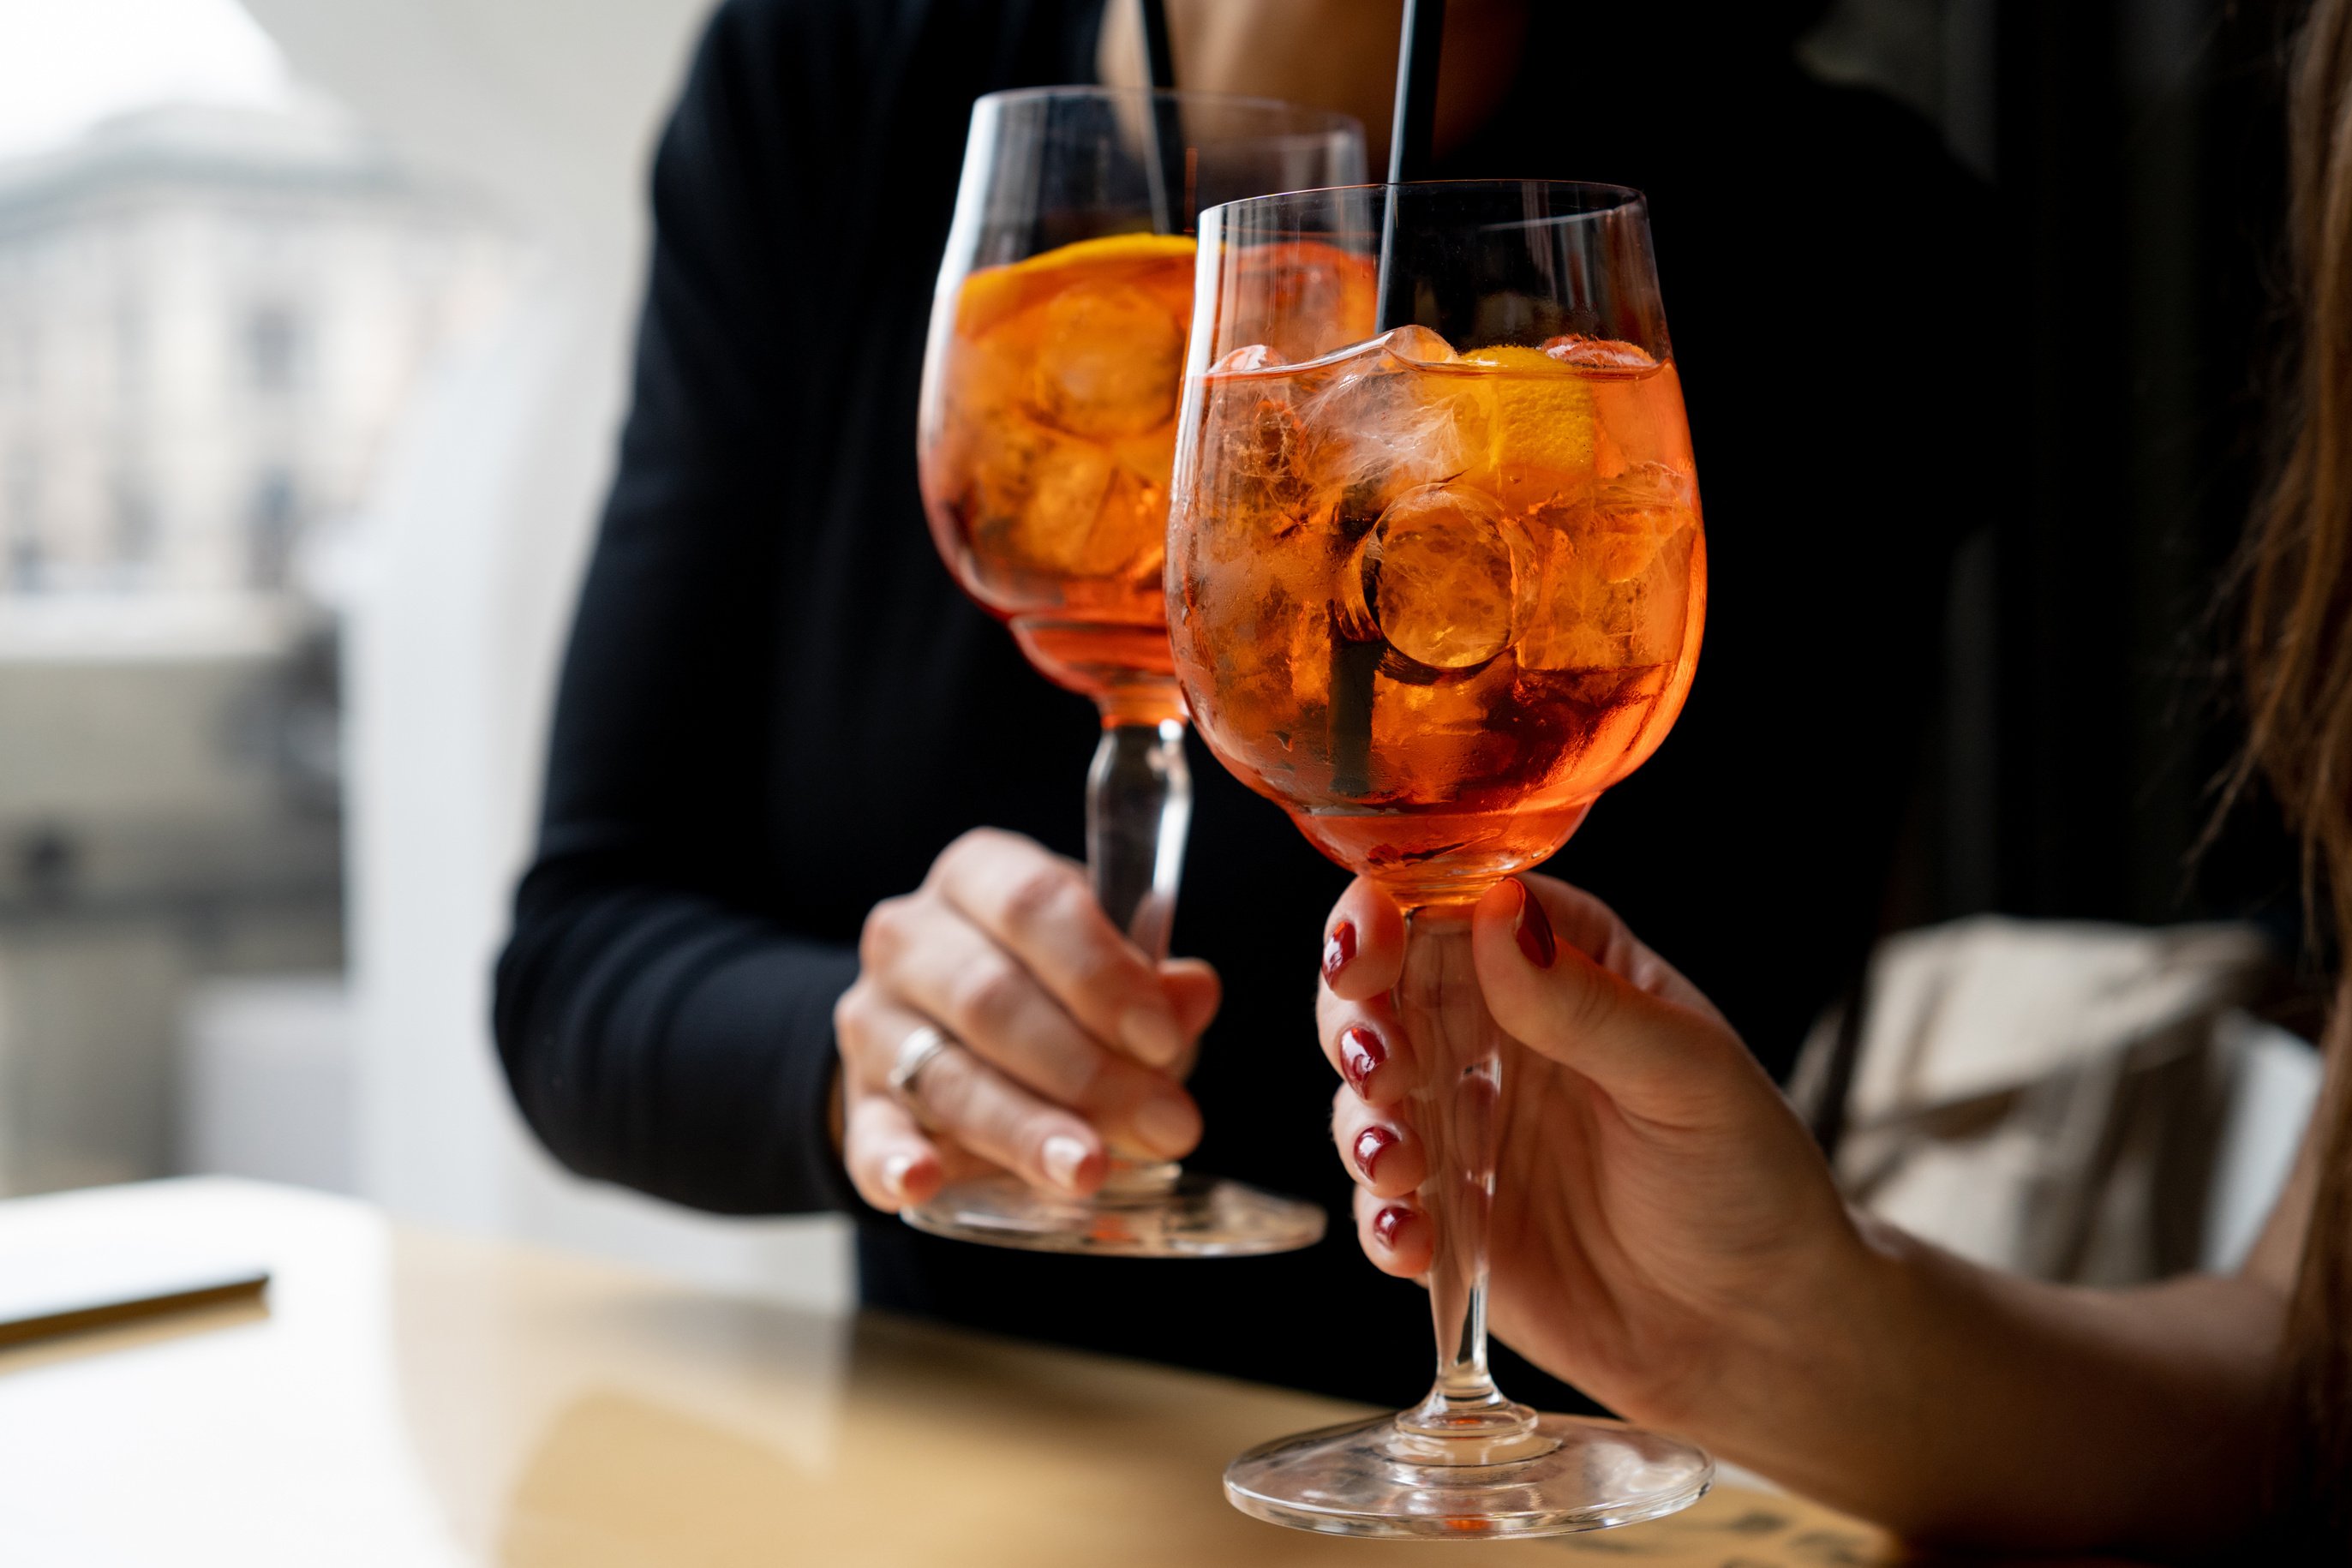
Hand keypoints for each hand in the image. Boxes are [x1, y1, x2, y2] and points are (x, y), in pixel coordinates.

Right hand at [834, 828, 1219, 1211]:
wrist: (951, 1034)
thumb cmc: (1054, 992)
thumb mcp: (1110, 974)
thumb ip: (1152, 988)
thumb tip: (1193, 992)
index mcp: (979, 876)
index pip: (1032, 905)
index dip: (1101, 974)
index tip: (1161, 1040)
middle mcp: (910, 938)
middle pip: (991, 998)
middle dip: (1085, 1070)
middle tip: (1165, 1127)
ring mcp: (873, 1022)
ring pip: (945, 1074)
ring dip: (1022, 1128)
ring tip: (1086, 1170)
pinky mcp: (857, 1104)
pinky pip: (868, 1135)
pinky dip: (893, 1163)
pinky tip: (923, 1184)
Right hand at [1317, 873, 1865, 1432]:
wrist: (1760, 1330)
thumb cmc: (1749, 1177)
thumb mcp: (1686, 1076)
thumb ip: (1584, 1002)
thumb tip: (1496, 912)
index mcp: (1558, 962)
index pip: (1450, 906)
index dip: (1389, 914)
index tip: (1370, 949)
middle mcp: (1495, 1033)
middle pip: (1379, 991)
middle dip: (1355, 1021)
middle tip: (1379, 1064)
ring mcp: (1463, 1126)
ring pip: (1363, 1095)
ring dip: (1363, 1123)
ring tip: (1400, 1164)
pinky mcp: (1447, 1218)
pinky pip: (1380, 1206)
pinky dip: (1379, 1219)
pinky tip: (1412, 1240)